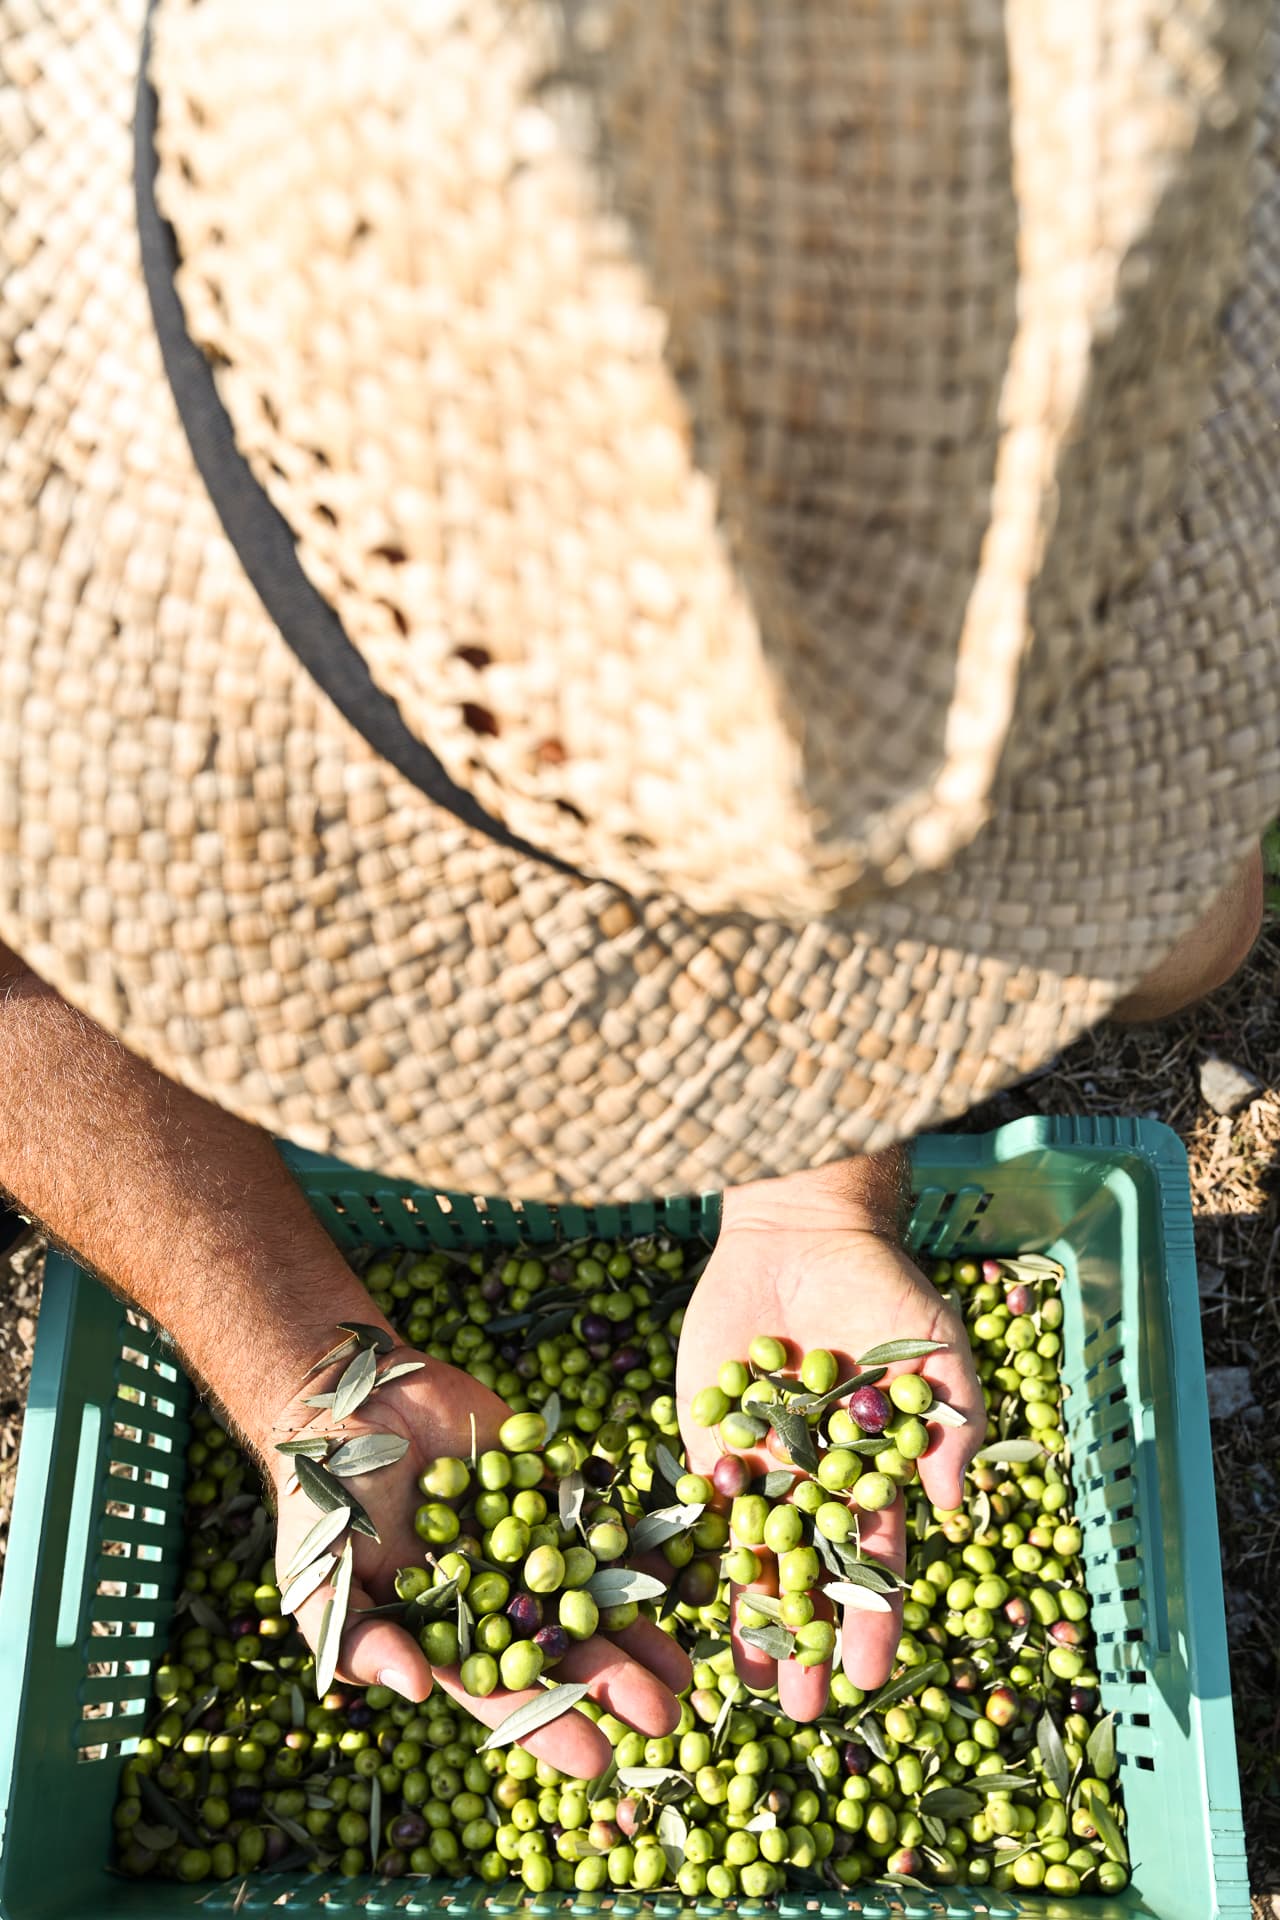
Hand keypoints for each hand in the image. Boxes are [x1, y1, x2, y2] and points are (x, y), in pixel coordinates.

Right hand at [266, 1350, 689, 1777]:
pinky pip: (599, 1515)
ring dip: (640, 1626)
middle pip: (565, 1649)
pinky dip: (637, 1540)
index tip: (596, 1758)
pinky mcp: (550, 1483)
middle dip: (614, 1683)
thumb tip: (415, 1691)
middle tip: (665, 1713)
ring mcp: (530, 1539)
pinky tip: (678, 1565)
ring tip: (685, 1661)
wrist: (349, 1398)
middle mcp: (499, 1595)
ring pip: (596, 1590)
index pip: (504, 1694)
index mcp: (449, 1633)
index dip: (548, 1726)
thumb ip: (361, 1638)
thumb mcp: (323, 1576)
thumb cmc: (323, 1500)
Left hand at [676, 1158, 983, 1716]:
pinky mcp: (708, 1429)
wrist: (804, 1229)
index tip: (870, 1678)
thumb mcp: (935, 1351)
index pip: (872, 1563)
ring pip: (750, 1554)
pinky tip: (685, 1599)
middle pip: (807, 1575)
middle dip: (804, 1640)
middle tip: (798, 1710)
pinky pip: (700, 1496)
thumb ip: (945, 1429)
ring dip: (746, 1617)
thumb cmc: (883, 1288)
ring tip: (738, 1681)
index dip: (872, 1620)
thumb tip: (948, 1512)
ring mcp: (759, 1458)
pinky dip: (695, 1546)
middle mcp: (813, 1479)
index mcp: (869, 1474)